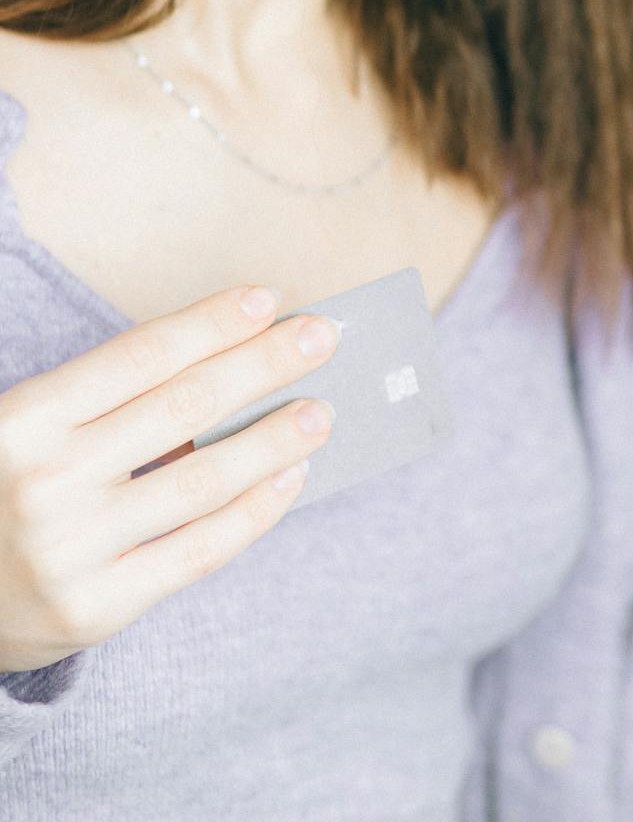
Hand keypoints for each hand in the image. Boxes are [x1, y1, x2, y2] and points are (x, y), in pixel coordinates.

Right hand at [0, 286, 337, 673]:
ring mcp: (71, 550)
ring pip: (203, 480)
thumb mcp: (24, 430)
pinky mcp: (96, 609)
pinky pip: (198, 552)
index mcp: (24, 420)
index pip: (141, 356)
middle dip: (264, 365)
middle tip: (322, 338)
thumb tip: (230, 360)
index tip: (268, 301)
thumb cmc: (2, 492)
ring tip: (320, 413)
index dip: (212, 323)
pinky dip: (255, 511)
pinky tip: (290, 478)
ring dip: (274, 439)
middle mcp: (46, 481)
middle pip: (184, 407)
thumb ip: (105, 402)